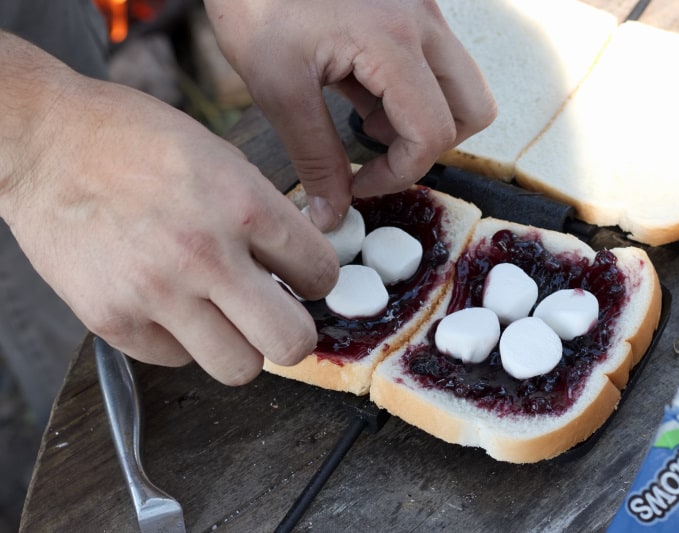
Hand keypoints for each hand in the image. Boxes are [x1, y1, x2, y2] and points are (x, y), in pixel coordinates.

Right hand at [0, 32, 338, 384]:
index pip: (321, 273)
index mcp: (243, 204)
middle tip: (279, 318)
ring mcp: (156, 294)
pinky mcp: (113, 321)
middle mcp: (205, 255)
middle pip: (290, 342)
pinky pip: (176, 360)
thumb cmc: (133, 141)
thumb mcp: (219, 156)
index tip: (304, 279)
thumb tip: (294, 264)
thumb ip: (262, 213)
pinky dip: (182, 342)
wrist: (44, 143)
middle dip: (294, 334)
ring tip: (223, 318)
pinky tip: (170, 308)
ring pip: (239, 369)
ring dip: (240, 347)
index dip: (318, 279)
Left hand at [205, 0, 495, 230]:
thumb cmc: (255, 0)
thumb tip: (332, 214)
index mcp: (393, 41)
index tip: (358, 184)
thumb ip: (313, 157)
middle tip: (380, 156)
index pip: (432, 133)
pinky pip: (435, 65)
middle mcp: (422, 22)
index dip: (399, 174)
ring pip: (462, 87)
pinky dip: (409, 93)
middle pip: (473, 110)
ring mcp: (422, 11)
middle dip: (429, 147)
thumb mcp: (278, 87)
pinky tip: (359, 89)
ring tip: (364, 119)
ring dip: (424, 119)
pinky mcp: (410, 8)